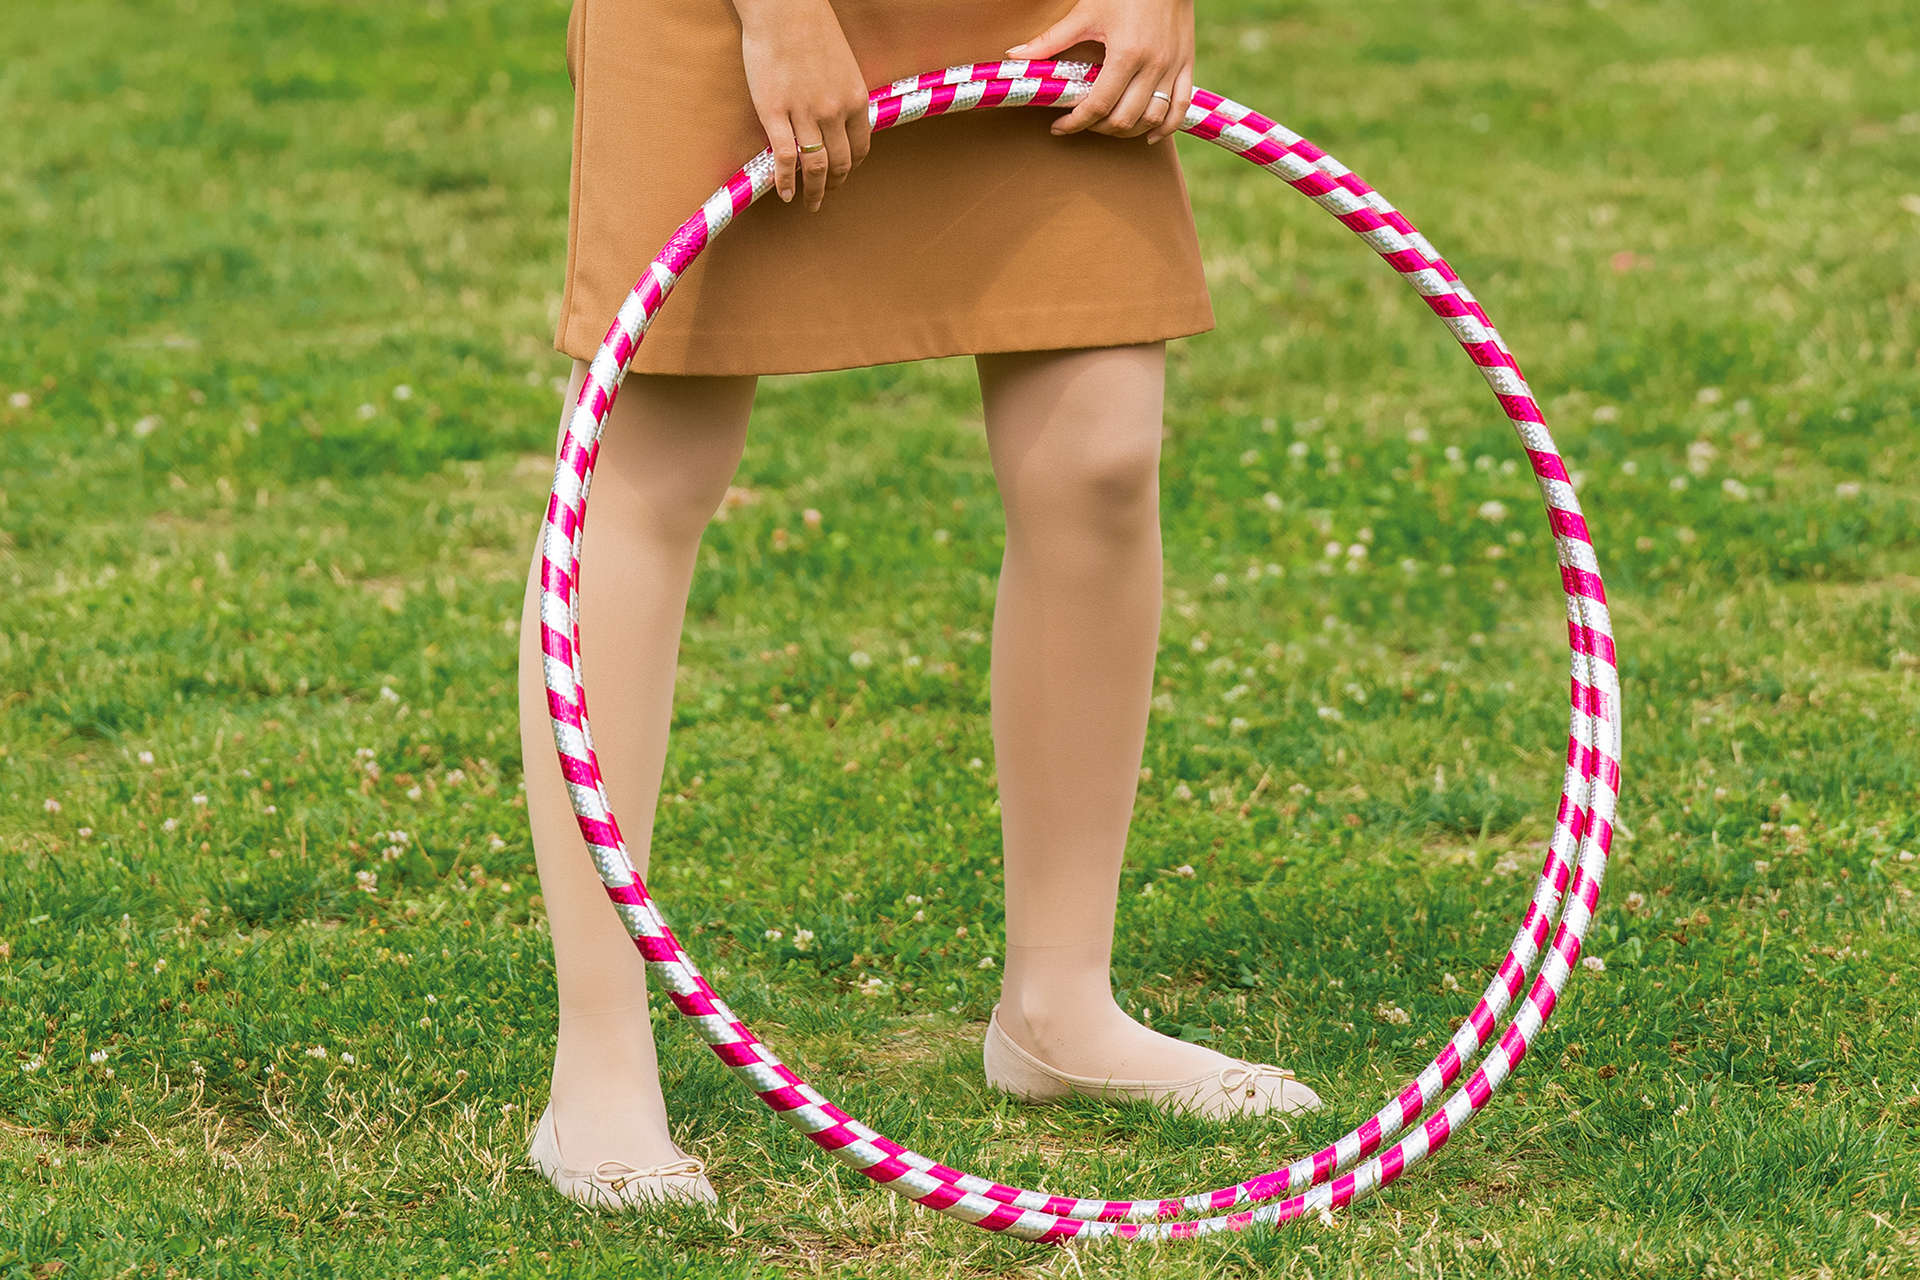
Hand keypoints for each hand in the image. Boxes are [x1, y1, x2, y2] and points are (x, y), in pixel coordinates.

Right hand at [732, 0, 872, 209]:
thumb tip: (840, 118)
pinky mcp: (774, 113)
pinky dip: (785, 181)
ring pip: (815, 167)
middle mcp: (834, 111)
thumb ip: (843, 94)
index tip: (844, 175)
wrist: (783, 8)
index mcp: (855, 99)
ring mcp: (804, 114)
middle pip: (840, 163)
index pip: (860, 147)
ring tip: (808, 202)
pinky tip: (784, 193)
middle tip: (824, 196)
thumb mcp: (842, 65)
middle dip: (834, 185)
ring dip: (813, 191)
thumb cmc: (811, 29)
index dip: (852, 167)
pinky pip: (784, 158)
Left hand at [1008, 0, 1194, 143]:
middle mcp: (1152, 65)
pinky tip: (1148, 133)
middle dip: (1098, 127)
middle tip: (1082, 120)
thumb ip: (1051, 40)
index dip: (1074, 123)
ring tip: (1108, 124)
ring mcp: (1172, 67)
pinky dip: (1165, 127)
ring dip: (1128, 130)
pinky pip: (1180, 108)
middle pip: (1124, 119)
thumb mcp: (1085, 13)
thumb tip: (1015, 56)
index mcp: (1126, 54)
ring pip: (1152, 119)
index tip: (1059, 126)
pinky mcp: (1187, 65)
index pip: (1097, 105)